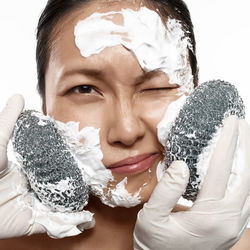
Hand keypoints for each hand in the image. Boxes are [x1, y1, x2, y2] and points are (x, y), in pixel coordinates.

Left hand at [0, 95, 93, 238]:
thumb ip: (9, 122)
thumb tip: (19, 97)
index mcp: (31, 167)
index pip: (57, 162)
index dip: (72, 158)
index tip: (87, 154)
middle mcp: (37, 184)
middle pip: (63, 182)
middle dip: (79, 181)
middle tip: (96, 177)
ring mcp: (37, 203)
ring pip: (63, 203)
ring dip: (79, 203)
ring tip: (93, 198)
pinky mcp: (34, 221)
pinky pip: (56, 223)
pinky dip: (72, 223)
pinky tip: (86, 220)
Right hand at [134, 116, 249, 249]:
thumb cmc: (156, 244)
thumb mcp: (152, 218)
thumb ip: (166, 191)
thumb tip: (182, 165)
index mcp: (209, 217)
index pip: (221, 170)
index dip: (227, 142)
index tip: (231, 122)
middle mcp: (230, 221)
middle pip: (246, 175)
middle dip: (245, 146)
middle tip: (241, 125)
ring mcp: (235, 225)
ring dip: (246, 159)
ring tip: (242, 139)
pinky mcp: (233, 225)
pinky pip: (246, 194)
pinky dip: (244, 173)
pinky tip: (239, 163)